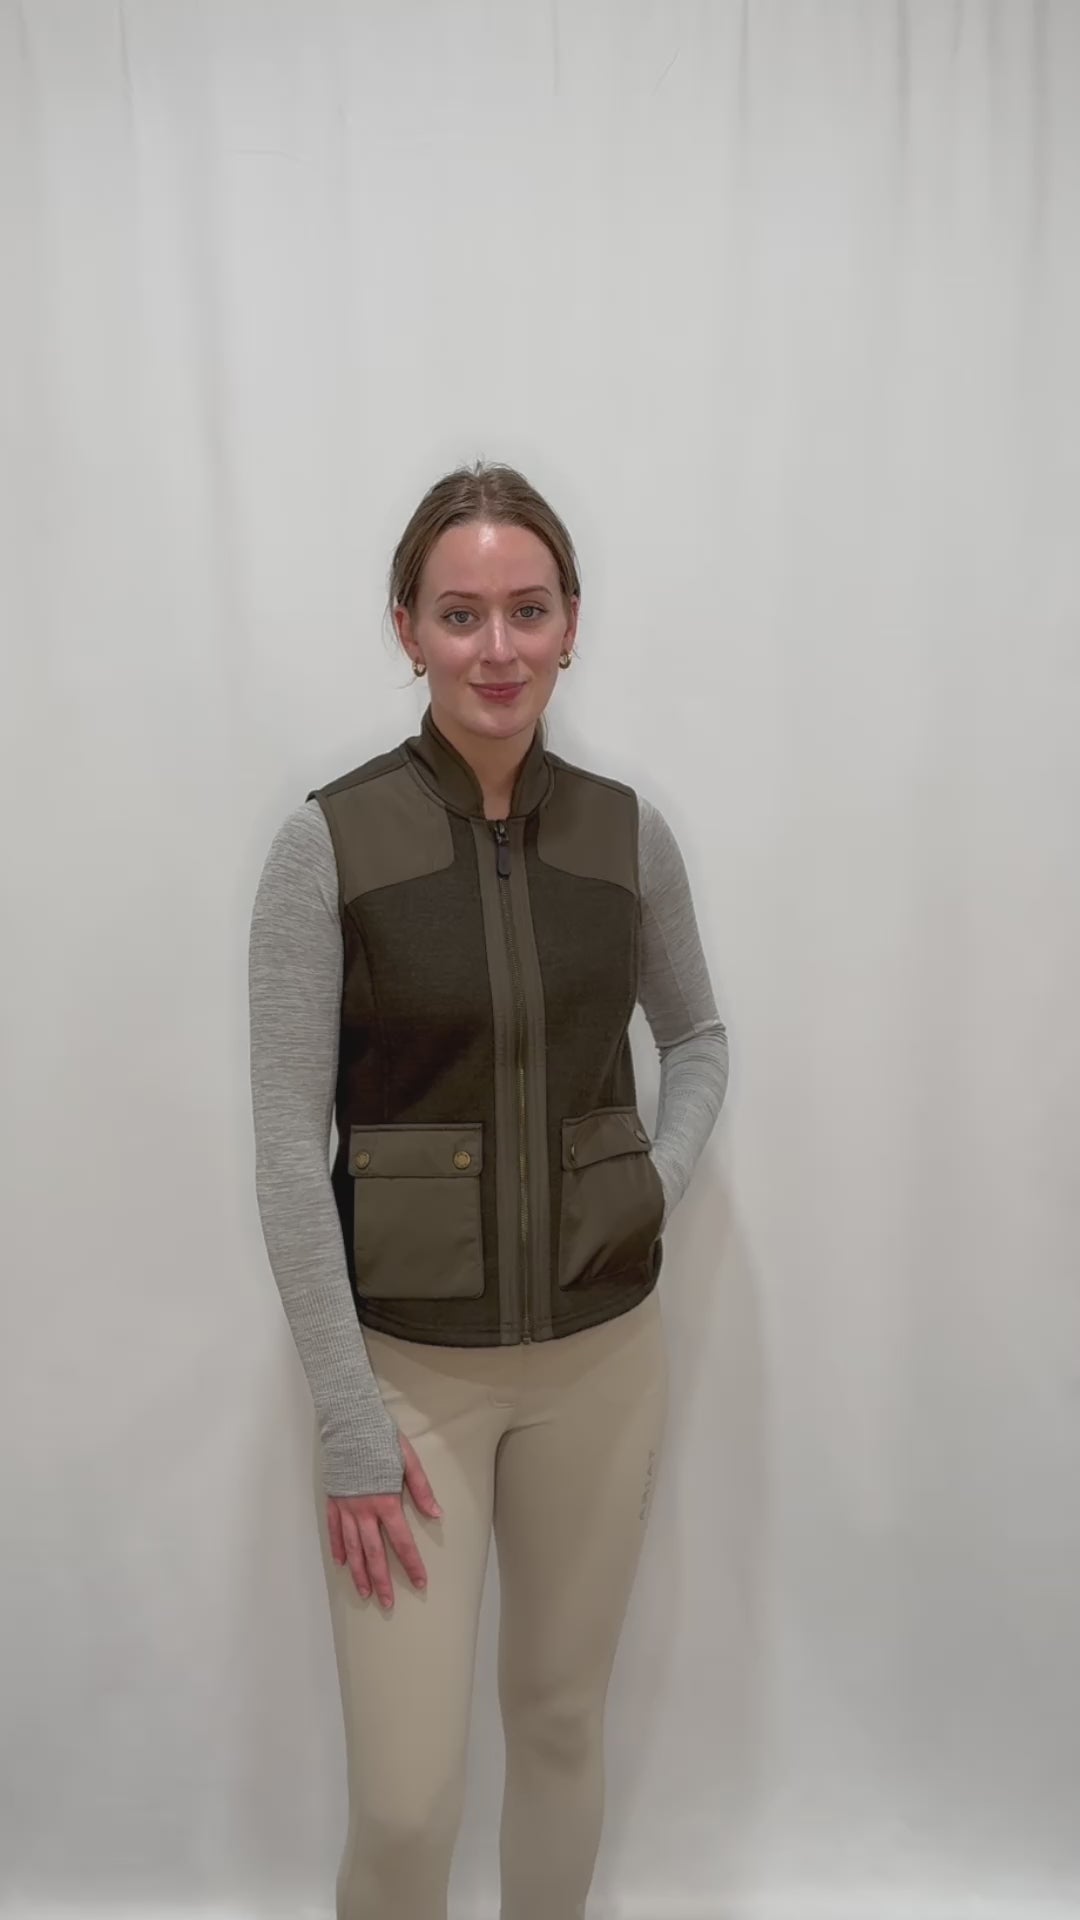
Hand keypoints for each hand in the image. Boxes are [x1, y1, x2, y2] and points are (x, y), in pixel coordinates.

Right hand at [326, 1434, 441, 1609]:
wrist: (349, 1424)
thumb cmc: (381, 1439)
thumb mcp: (408, 1460)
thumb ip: (421, 1489)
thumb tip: (436, 1513)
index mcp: (386, 1502)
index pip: (402, 1541)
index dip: (411, 1564)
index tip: (419, 1582)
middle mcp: (364, 1511)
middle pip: (374, 1553)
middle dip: (382, 1580)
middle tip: (388, 1603)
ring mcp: (346, 1508)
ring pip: (352, 1548)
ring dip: (359, 1573)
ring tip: (365, 1593)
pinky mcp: (333, 1501)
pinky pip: (334, 1531)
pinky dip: (338, 1549)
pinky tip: (342, 1564)